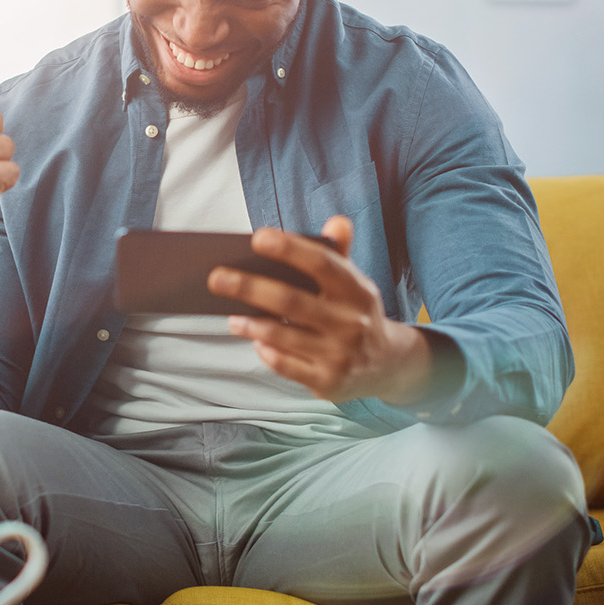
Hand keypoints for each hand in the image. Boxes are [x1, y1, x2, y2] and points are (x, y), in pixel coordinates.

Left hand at [207, 216, 434, 405]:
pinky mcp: (327, 382)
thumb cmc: (356, 313)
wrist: (387, 365)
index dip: (290, 249)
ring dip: (251, 325)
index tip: (257, 238)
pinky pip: (286, 365)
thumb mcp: (355, 283)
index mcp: (358, 291)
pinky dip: (266, 352)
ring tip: (230, 316)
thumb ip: (340, 253)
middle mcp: (351, 322)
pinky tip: (254, 340)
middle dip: (249, 288)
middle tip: (216, 277)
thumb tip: (337, 222)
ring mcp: (340, 354)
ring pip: (283, 335)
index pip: (323, 264)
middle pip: (291, 301)